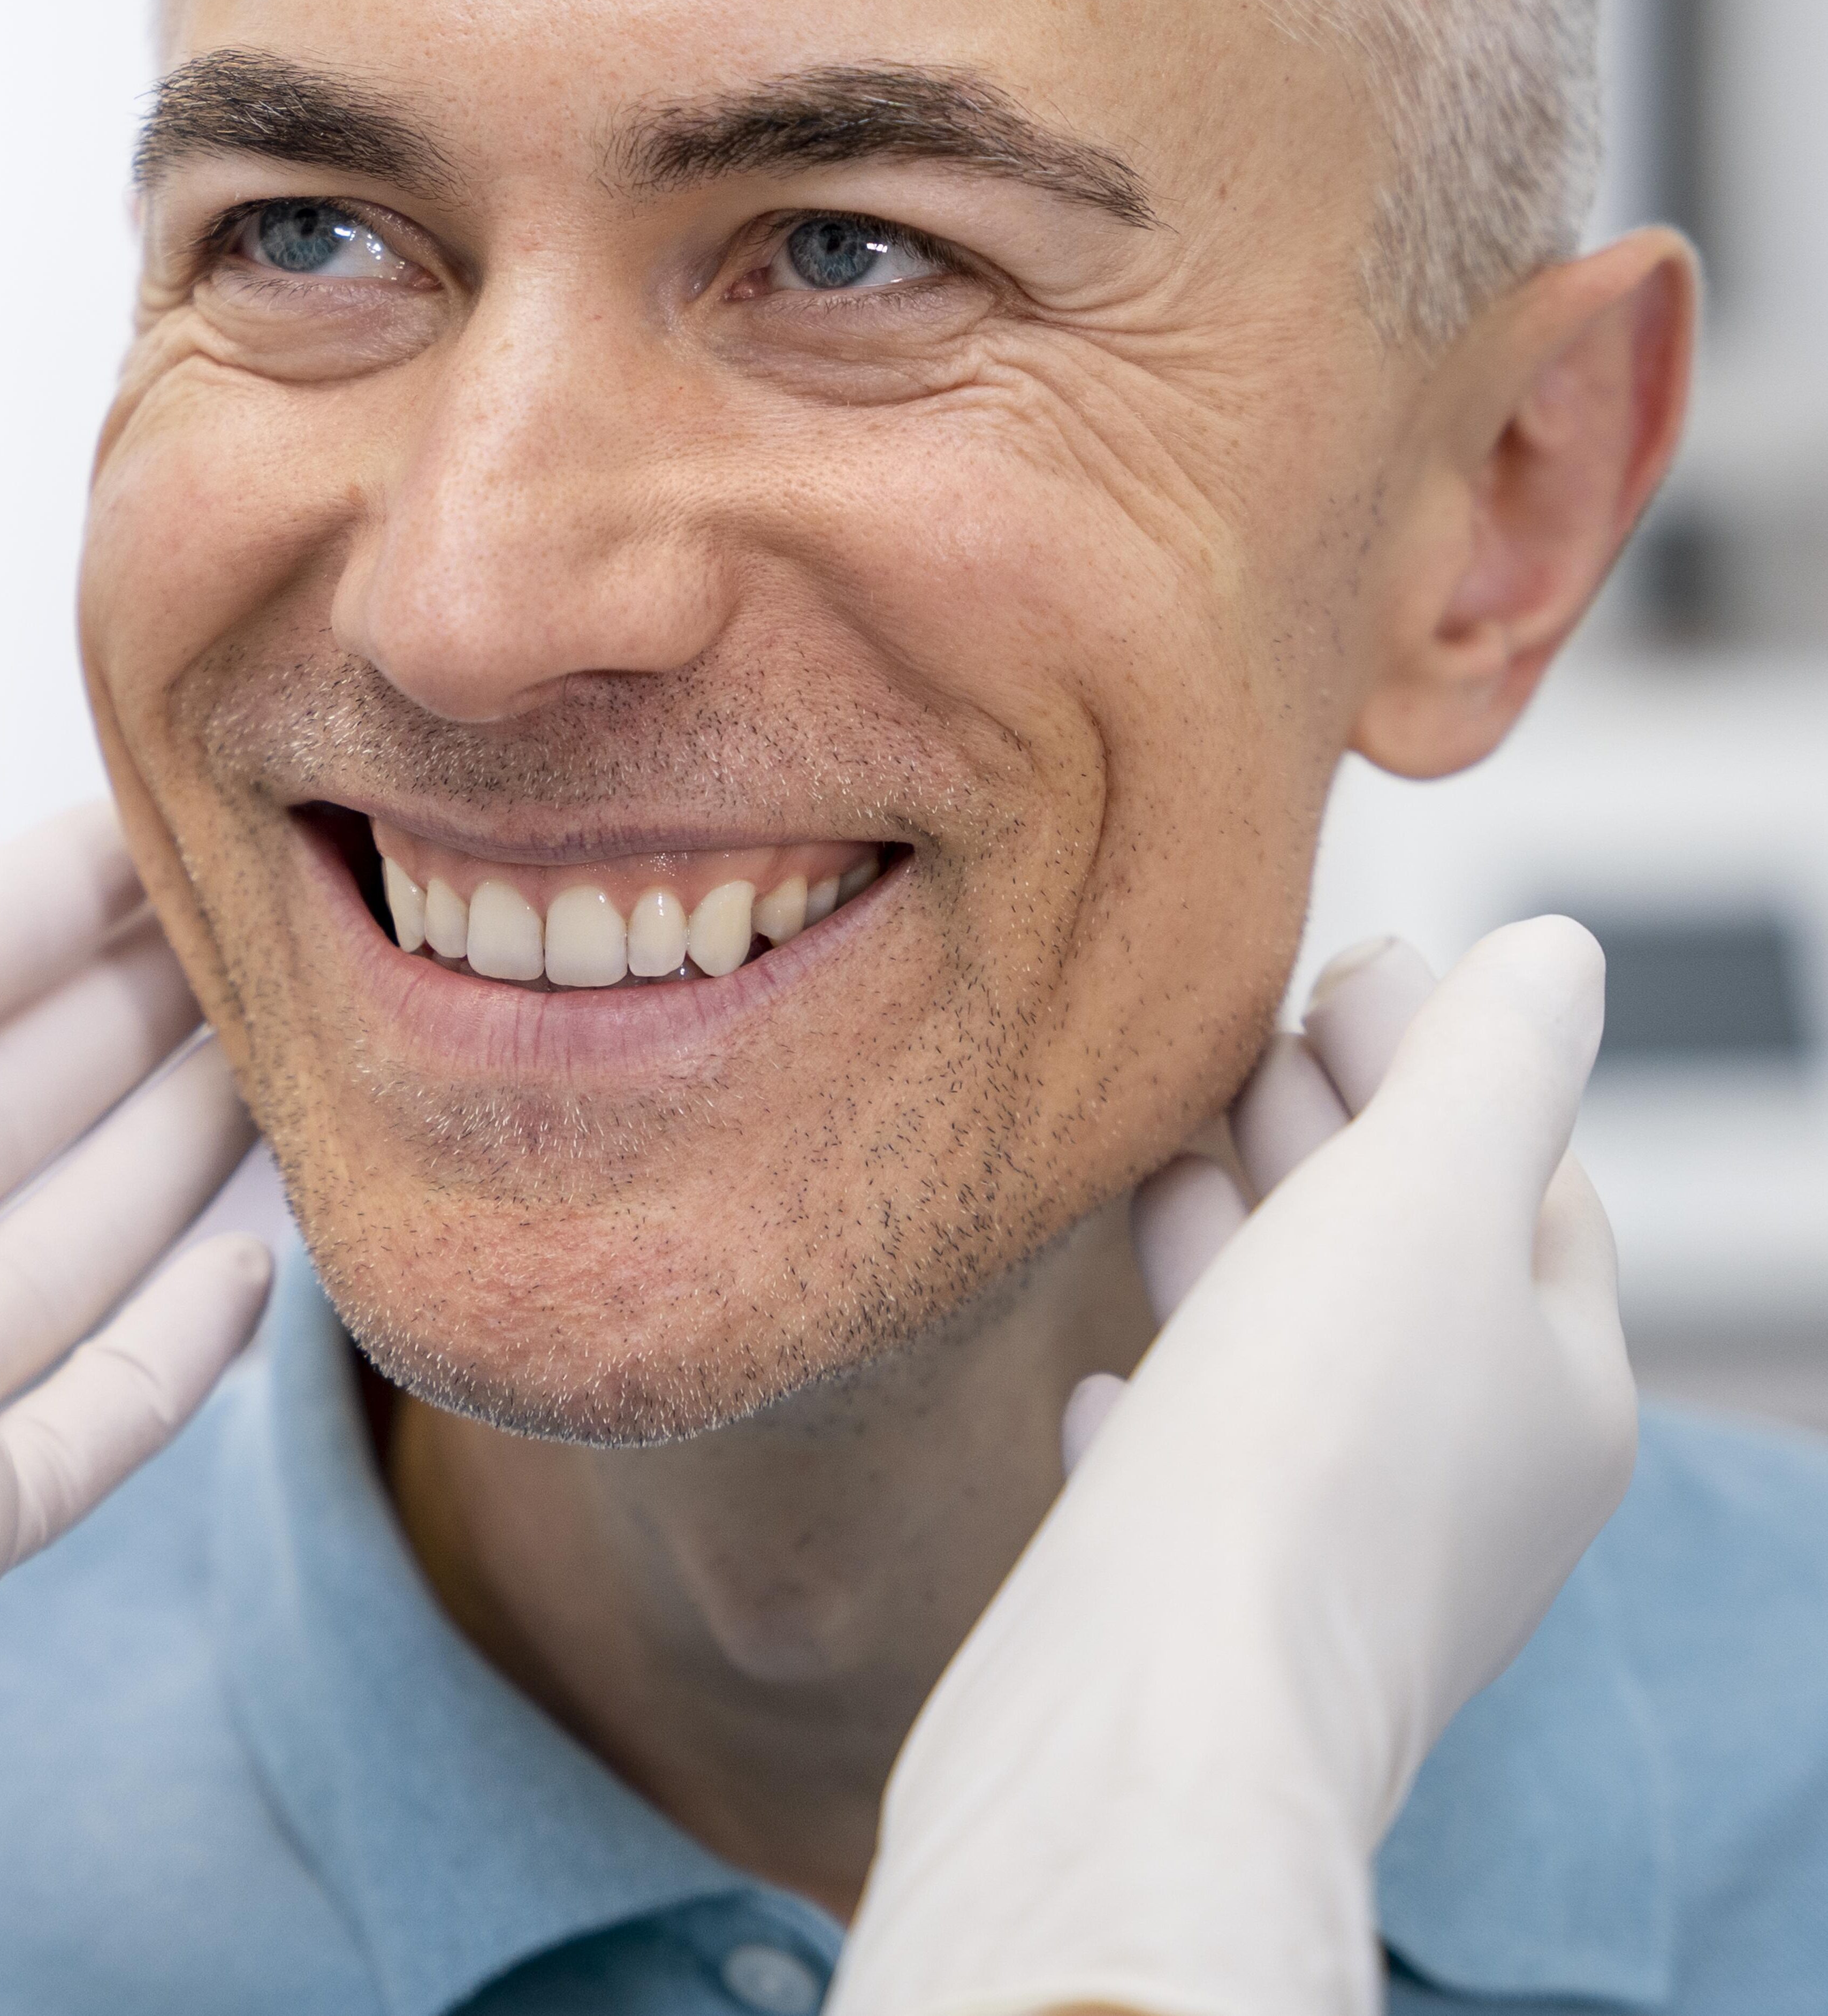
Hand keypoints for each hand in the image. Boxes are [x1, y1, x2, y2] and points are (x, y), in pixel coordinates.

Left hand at [0, 788, 268, 1983]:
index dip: (23, 915)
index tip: (142, 831)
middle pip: (11, 1107)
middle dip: (129, 1012)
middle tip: (258, 927)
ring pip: (73, 1243)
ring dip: (173, 1149)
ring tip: (290, 1058)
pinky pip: (95, 1417)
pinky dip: (183, 1353)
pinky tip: (257, 1266)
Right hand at [834, 922, 1635, 2015]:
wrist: (1162, 1705)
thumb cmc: (1309, 1443)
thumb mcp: (1427, 1194)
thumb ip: (1490, 1064)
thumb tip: (1560, 957)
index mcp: (1553, 1392)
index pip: (1528, 1184)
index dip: (1445, 1058)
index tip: (1345, 960)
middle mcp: (1460, 1486)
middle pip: (1404, 1261)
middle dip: (1336, 1131)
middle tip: (1253, 1022)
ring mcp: (1323, 1551)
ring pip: (1288, 1356)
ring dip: (1235, 1236)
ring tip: (1159, 1148)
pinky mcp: (1193, 1602)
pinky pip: (1186, 1474)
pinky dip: (1158, 1396)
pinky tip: (1101, 1375)